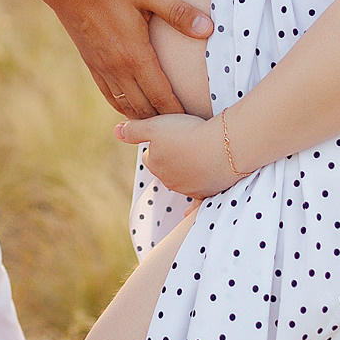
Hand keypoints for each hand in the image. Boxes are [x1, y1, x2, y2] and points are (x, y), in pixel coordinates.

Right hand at [50, 0, 212, 118]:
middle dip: (165, 121)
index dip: (180, 114)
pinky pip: (111, 96)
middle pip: (145, 109)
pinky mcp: (92, 64)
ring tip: (164, 122)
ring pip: (127, 107)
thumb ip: (178, 11)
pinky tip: (134, 108)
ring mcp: (103, 69)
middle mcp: (118, 69)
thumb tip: (208, 28)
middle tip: (185, 126)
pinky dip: (125, 108)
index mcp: (135, 56)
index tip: (196, 121)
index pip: (162, 97)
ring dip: (146, 117)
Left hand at [118, 112, 241, 198]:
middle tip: (184, 144)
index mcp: (155, 164)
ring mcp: (188, 190)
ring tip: (198, 156)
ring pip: (182, 181)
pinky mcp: (207, 194)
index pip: (150, 156)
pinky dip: (192, 208)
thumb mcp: (155, 126)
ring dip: (186, 172)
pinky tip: (188, 213)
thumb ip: (134, 130)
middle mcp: (169, 181)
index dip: (157, 144)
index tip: (169, 136)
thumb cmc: (188, 134)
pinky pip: (196, 205)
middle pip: (165, 169)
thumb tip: (116, 131)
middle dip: (171, 159)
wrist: (223, 148)